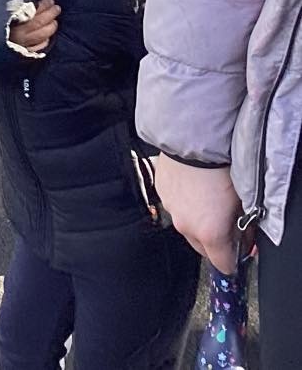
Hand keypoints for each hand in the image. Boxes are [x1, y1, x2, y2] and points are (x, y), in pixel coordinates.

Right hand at [9, 0, 59, 51]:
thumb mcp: (0, 7)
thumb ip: (16, 4)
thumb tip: (31, 0)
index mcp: (12, 19)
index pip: (34, 11)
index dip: (44, 5)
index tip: (50, 1)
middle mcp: (18, 33)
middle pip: (40, 23)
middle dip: (51, 14)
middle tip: (57, 8)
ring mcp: (21, 44)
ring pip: (41, 36)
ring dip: (51, 27)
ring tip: (54, 21)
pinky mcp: (22, 53)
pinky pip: (37, 48)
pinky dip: (44, 41)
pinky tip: (47, 37)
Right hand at [152, 157, 243, 272]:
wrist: (194, 139)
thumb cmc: (221, 168)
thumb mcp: (243, 202)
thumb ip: (243, 227)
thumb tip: (244, 233)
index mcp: (210, 234)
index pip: (223, 265)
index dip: (234, 258)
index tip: (240, 247)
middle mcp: (186, 226)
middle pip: (202, 248)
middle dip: (214, 239)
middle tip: (225, 220)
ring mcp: (170, 208)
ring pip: (186, 224)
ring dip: (197, 217)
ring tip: (208, 196)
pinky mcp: (161, 190)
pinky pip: (175, 203)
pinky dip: (185, 199)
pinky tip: (194, 183)